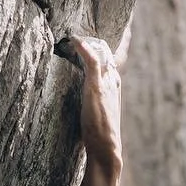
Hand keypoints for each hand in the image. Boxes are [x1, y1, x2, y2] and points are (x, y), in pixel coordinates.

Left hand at [59, 35, 121, 168]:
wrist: (107, 148)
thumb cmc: (100, 136)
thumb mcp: (97, 114)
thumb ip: (93, 103)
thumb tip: (84, 102)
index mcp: (114, 86)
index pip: (110, 60)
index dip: (99, 50)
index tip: (86, 42)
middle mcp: (113, 80)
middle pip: (105, 51)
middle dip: (92, 41)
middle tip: (74, 37)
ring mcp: (106, 82)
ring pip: (100, 51)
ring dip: (86, 42)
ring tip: (71, 37)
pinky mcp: (97, 86)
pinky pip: (91, 59)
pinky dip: (83, 46)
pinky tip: (73, 39)